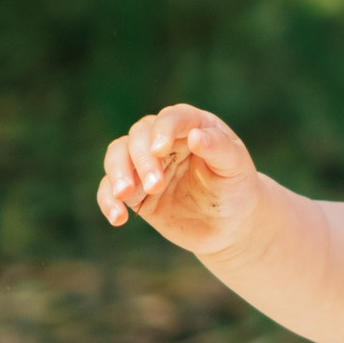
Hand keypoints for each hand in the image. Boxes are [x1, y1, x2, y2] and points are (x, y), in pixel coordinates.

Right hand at [98, 104, 261, 255]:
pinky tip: (118, 218)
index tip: (160, 150)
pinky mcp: (135, 192)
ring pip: (117, 155)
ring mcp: (146, 165)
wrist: (230, 224)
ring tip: (126, 195)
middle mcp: (165, 141)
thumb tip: (195, 135)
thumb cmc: (236, 187)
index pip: (171, 118)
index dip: (163, 130)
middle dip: (142, 159)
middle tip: (155, 186)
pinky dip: (107, 200)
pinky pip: (109, 189)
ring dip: (117, 173)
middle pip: (138, 136)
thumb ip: (220, 148)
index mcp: (192, 126)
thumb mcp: (236, 167)